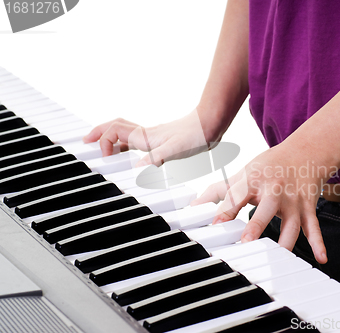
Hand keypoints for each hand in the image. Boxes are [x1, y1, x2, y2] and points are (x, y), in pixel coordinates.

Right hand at [83, 109, 210, 165]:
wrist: (211, 124)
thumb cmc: (196, 134)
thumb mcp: (176, 149)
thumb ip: (157, 157)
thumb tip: (138, 167)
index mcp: (145, 135)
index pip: (114, 131)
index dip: (103, 140)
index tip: (103, 156)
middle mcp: (146, 134)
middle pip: (115, 127)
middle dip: (98, 133)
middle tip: (86, 141)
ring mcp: (153, 136)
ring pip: (125, 133)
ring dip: (111, 139)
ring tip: (103, 150)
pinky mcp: (162, 140)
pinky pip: (138, 140)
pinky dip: (128, 145)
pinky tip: (132, 155)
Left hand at [192, 144, 328, 263]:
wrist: (303, 153)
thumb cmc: (268, 167)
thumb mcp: (242, 174)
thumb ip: (217, 192)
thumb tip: (193, 207)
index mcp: (254, 181)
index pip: (236, 196)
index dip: (224, 211)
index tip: (214, 227)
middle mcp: (274, 190)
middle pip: (266, 208)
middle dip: (257, 225)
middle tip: (247, 242)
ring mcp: (293, 200)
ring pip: (292, 223)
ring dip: (286, 242)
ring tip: (279, 261)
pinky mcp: (307, 208)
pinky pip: (313, 227)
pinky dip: (318, 242)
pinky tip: (321, 258)